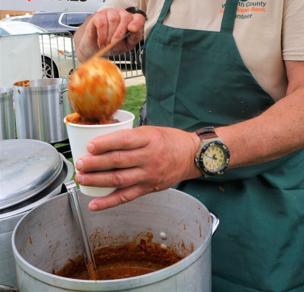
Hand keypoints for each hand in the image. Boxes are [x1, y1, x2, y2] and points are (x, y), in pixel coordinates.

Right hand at [74, 7, 144, 60]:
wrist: (96, 48)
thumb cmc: (113, 45)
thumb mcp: (126, 45)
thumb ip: (133, 38)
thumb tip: (134, 31)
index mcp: (132, 21)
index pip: (139, 18)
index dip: (137, 22)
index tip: (132, 29)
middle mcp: (122, 14)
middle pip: (125, 18)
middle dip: (120, 33)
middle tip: (114, 44)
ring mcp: (110, 13)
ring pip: (113, 20)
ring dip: (110, 35)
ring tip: (106, 44)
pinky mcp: (98, 15)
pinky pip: (102, 23)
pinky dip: (102, 35)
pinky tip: (101, 42)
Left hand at [75, 126, 200, 210]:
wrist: (192, 156)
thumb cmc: (171, 140)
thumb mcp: (151, 130)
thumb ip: (130, 137)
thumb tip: (103, 141)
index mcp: (149, 139)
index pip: (124, 141)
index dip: (105, 144)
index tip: (90, 146)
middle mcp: (149, 157)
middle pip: (118, 161)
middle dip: (95, 163)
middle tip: (79, 163)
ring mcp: (149, 175)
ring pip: (119, 179)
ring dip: (97, 180)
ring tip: (82, 179)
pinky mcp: (149, 188)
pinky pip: (126, 197)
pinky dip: (108, 202)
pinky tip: (94, 204)